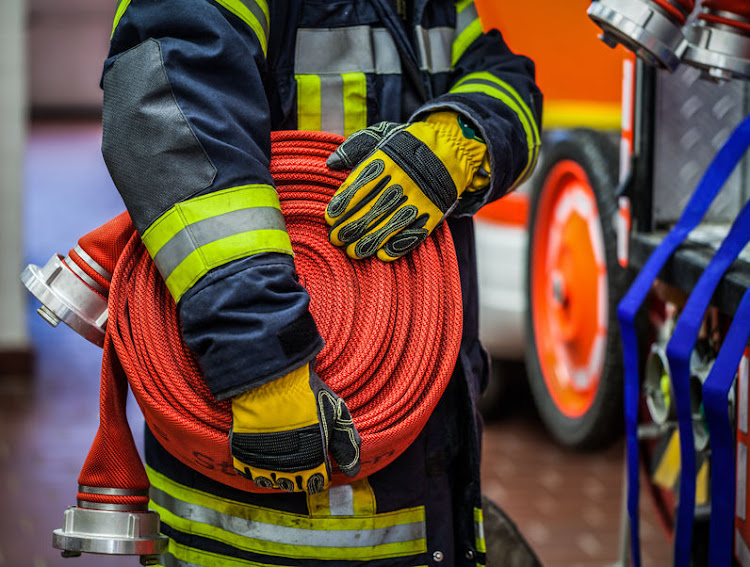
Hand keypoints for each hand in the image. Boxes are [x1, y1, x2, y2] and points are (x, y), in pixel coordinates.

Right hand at [230, 364, 360, 493]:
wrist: (273, 379)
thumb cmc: (308, 394)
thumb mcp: (337, 414)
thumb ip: (348, 445)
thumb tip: (352, 472)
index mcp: (313, 462)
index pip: (317, 483)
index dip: (320, 473)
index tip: (318, 461)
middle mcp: (288, 469)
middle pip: (294, 485)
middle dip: (300, 473)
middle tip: (299, 452)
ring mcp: (263, 463)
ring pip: (271, 481)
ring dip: (277, 472)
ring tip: (281, 453)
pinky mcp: (242, 454)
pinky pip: (248, 472)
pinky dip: (255, 467)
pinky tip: (263, 453)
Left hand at [325, 112, 489, 260]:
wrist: (451, 147)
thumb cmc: (407, 144)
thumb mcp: (381, 134)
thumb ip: (354, 147)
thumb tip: (331, 163)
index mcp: (386, 159)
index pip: (360, 186)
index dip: (343, 204)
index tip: (330, 218)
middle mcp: (403, 180)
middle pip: (373, 208)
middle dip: (351, 227)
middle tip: (336, 239)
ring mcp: (420, 198)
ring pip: (391, 224)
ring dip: (370, 241)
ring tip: (353, 252)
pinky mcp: (434, 212)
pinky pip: (415, 233)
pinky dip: (399, 245)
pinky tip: (383, 254)